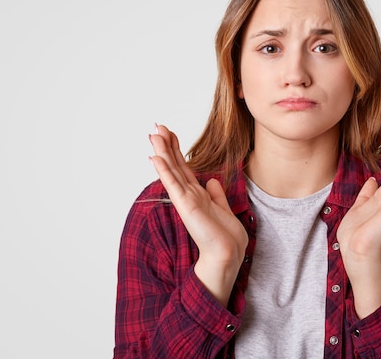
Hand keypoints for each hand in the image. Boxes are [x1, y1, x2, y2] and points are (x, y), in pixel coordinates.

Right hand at [148, 124, 247, 306]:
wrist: (227, 254)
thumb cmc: (225, 237)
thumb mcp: (223, 209)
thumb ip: (216, 195)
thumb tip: (211, 180)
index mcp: (198, 195)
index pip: (184, 168)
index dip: (176, 150)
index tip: (169, 133)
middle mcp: (189, 196)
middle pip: (175, 165)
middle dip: (166, 145)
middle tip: (157, 127)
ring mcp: (186, 200)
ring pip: (172, 171)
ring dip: (162, 152)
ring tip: (153, 135)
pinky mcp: (186, 206)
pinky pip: (173, 185)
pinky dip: (164, 171)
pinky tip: (155, 158)